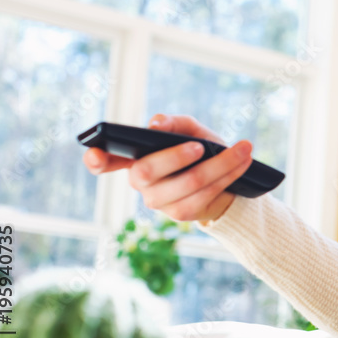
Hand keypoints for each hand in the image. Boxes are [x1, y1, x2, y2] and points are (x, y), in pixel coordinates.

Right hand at [82, 114, 253, 223]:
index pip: (106, 161)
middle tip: (199, 146)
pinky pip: (205, 194)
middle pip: (146, 172)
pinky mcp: (179, 213)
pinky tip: (243, 163)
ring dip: (220, 164)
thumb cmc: (199, 150)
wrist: (222, 181)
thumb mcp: (190, 130)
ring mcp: (157, 201)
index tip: (94, 153)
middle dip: (175, 157)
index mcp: (134, 158)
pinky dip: (229, 175)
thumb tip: (155, 123)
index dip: (96, 159)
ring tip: (243, 149)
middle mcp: (140, 182)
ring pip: (186, 183)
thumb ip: (175, 123)